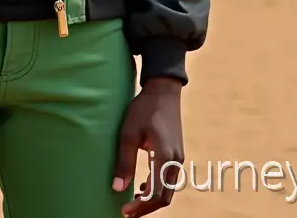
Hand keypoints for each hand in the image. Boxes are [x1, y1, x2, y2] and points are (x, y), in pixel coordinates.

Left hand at [113, 78, 183, 215]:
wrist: (163, 91)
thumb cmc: (143, 109)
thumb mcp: (129, 133)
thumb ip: (124, 162)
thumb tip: (118, 188)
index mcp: (164, 157)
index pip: (155, 194)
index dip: (140, 207)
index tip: (124, 211)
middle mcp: (175, 161)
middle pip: (164, 197)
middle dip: (146, 208)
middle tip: (127, 211)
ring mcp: (178, 158)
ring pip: (168, 190)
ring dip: (152, 199)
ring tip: (133, 201)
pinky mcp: (176, 154)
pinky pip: (169, 179)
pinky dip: (157, 188)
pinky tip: (143, 185)